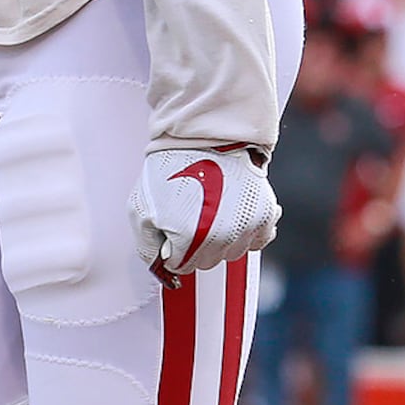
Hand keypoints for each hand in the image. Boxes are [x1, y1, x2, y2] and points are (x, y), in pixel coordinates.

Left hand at [131, 144, 276, 279]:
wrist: (205, 137)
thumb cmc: (171, 168)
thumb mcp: (141, 209)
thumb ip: (148, 246)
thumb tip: (161, 267)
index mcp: (189, 239)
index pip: (180, 266)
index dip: (172, 248)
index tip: (173, 228)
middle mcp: (221, 238)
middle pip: (206, 263)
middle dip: (195, 246)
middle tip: (190, 216)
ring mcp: (245, 227)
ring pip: (231, 254)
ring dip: (221, 240)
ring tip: (212, 210)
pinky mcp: (263, 215)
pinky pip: (258, 241)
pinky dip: (248, 233)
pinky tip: (234, 216)